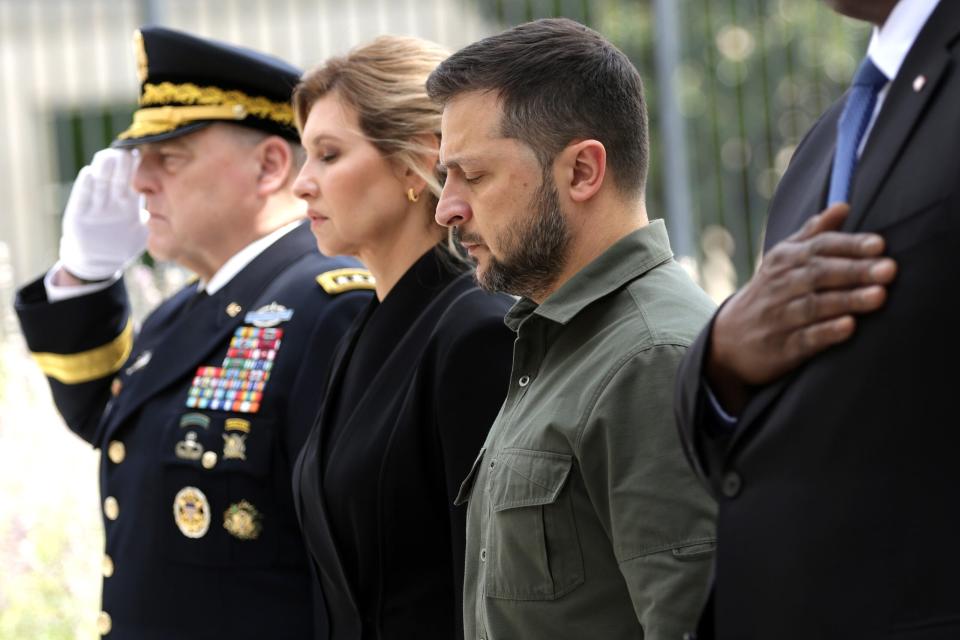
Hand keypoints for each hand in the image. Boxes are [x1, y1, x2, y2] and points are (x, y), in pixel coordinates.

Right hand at [58, 148, 147, 280]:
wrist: (98, 262)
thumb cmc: (122, 244)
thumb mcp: (142, 233)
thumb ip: (155, 223)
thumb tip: (179, 214)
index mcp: (127, 203)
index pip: (134, 181)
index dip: (138, 168)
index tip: (145, 153)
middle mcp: (111, 200)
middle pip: (117, 178)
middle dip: (122, 164)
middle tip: (128, 149)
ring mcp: (94, 206)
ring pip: (100, 183)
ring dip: (104, 169)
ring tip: (109, 155)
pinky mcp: (78, 215)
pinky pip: (82, 198)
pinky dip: (85, 187)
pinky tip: (89, 173)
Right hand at [706, 203, 896, 413]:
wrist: (729, 340)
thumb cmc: (769, 294)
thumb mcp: (782, 260)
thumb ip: (813, 235)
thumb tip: (843, 206)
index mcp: (783, 260)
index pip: (817, 248)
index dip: (849, 245)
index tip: (879, 244)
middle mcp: (779, 286)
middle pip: (818, 274)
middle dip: (854, 271)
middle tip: (889, 269)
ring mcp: (778, 317)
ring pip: (814, 306)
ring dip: (847, 300)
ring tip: (879, 296)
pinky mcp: (781, 348)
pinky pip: (805, 338)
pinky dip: (826, 332)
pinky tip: (849, 327)